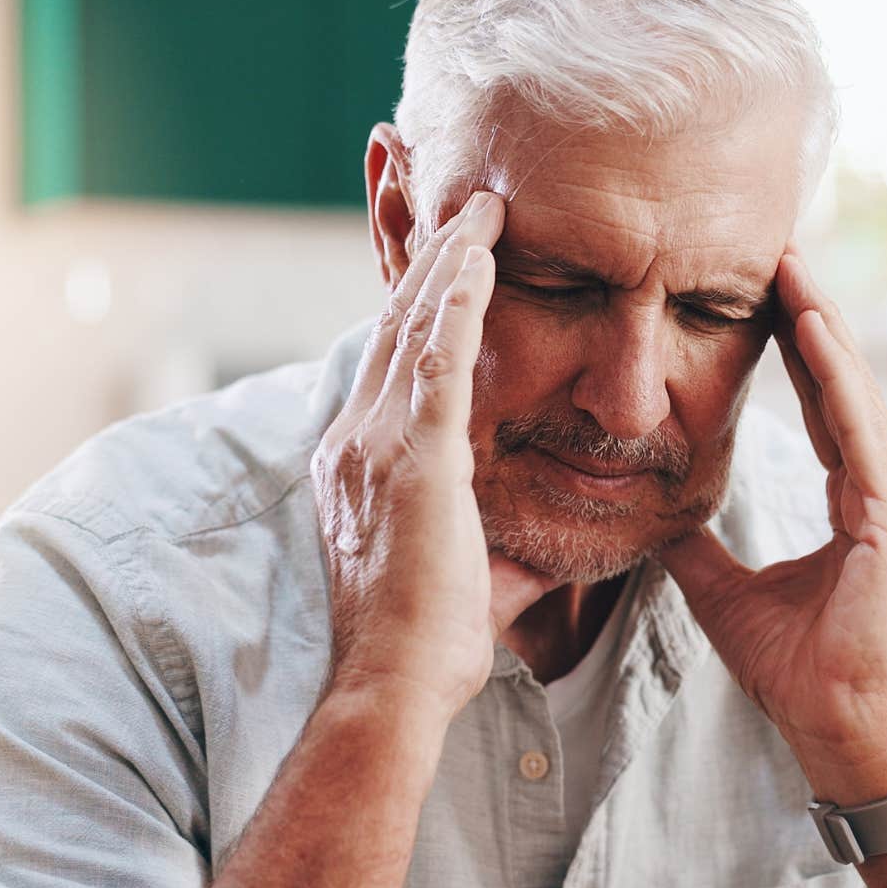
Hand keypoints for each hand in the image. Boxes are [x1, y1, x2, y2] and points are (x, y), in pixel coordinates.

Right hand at [311, 191, 556, 721]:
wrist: (393, 688)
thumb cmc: (423, 651)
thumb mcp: (452, 578)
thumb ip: (487, 550)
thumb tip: (532, 556)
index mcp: (355, 465)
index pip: (385, 362)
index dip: (411, 303)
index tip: (441, 259)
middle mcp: (353, 440)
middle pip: (390, 323)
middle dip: (423, 258)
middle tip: (456, 199)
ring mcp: (378, 443)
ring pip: (413, 322)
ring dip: (448, 257)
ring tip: (481, 204)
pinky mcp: (417, 454)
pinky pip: (440, 352)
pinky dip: (460, 294)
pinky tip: (484, 250)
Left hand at [657, 250, 886, 800]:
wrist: (837, 732)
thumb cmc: (798, 672)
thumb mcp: (725, 594)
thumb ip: (698, 547)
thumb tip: (651, 516)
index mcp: (861, 501)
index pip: (822, 403)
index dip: (794, 347)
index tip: (765, 291)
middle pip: (842, 382)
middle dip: (808, 312)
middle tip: (778, 245)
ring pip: (853, 391)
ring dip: (820, 324)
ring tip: (790, 263)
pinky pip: (858, 430)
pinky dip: (834, 377)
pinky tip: (810, 326)